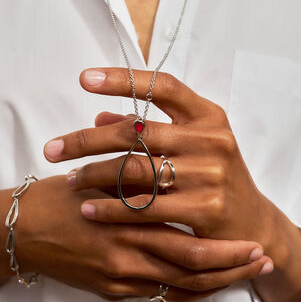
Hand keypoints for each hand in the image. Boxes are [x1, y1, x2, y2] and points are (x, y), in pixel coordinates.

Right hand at [15, 175, 271, 301]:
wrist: (22, 230)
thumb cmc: (58, 199)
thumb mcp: (97, 177)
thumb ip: (132, 173)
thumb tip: (166, 159)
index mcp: (125, 218)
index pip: (186, 237)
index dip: (224, 247)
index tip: (252, 243)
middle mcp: (125, 251)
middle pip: (191, 269)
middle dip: (230, 268)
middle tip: (258, 262)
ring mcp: (117, 275)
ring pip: (178, 286)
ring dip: (213, 283)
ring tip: (240, 276)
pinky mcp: (108, 287)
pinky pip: (156, 294)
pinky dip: (182, 290)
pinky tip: (201, 284)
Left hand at [44, 68, 279, 270]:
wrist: (249, 223)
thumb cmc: (213, 178)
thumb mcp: (192, 146)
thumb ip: (149, 130)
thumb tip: (100, 117)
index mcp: (207, 116)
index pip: (163, 86)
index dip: (123, 79)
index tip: (85, 79)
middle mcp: (210, 139)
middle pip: (137, 132)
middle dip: (87, 140)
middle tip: (51, 149)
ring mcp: (209, 173)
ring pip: (136, 169)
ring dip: (94, 174)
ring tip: (67, 179)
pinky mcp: (205, 208)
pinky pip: (146, 206)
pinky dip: (112, 207)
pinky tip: (88, 209)